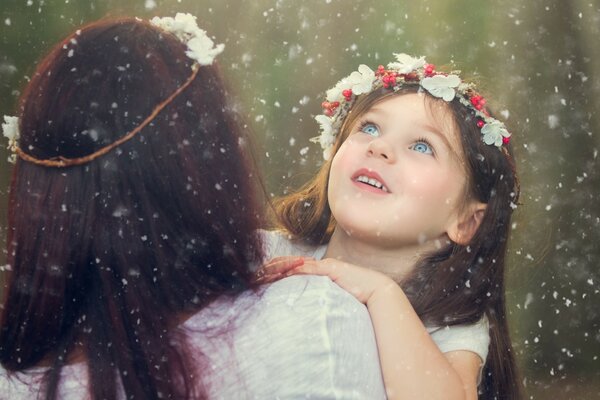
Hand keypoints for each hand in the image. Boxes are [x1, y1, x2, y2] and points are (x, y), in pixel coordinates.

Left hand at [257, 257, 396, 304]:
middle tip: (255, 273)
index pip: (293, 268)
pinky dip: (294, 270)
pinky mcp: (330, 269)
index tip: (262, 278)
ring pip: (296, 264)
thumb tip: (307, 315)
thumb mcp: (333, 300)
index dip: (277, 271)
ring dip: (278, 268)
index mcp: (319, 272)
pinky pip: (308, 269)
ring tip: (263, 273)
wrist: (377, 292)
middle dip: (272, 267)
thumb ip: (320, 301)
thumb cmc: (358, 300)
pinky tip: (281, 273)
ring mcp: (325, 266)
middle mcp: (320, 265)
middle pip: (290, 263)